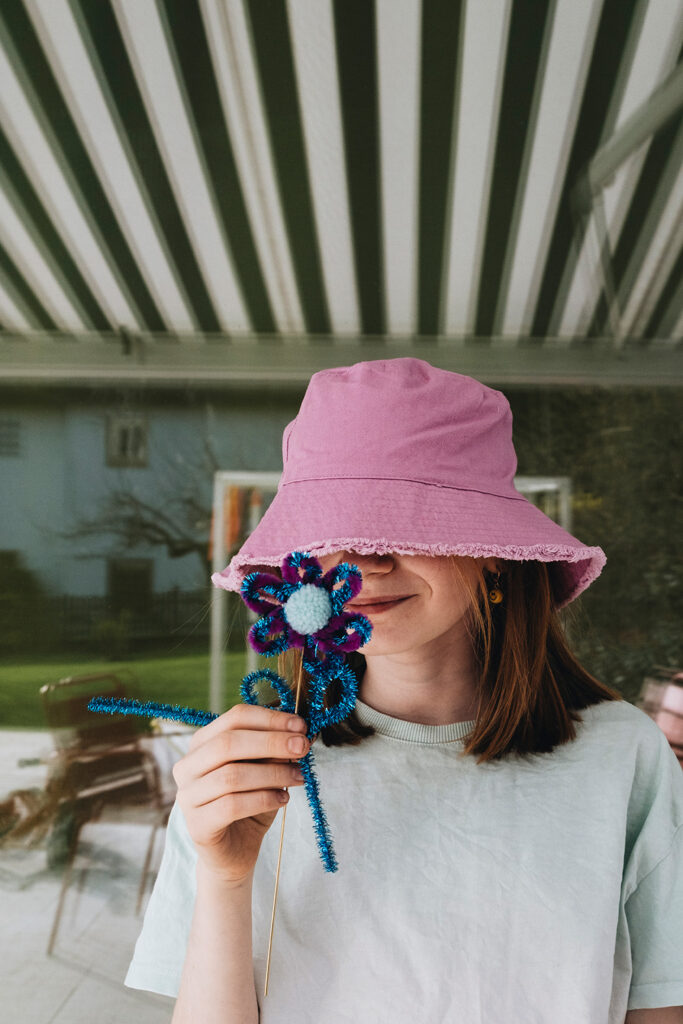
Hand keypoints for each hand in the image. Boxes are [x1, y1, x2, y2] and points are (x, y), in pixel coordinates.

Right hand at [172, 703, 308, 884]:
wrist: (235, 852)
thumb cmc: (250, 804)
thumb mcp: (266, 771)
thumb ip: (276, 751)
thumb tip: (303, 732)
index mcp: (202, 743)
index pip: (235, 718)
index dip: (270, 719)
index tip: (300, 725)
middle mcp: (188, 766)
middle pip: (229, 743)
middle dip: (271, 742)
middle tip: (302, 748)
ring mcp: (188, 796)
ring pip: (232, 775)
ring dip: (272, 773)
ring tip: (298, 777)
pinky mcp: (197, 825)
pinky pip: (231, 806)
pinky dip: (263, 799)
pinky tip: (283, 799)